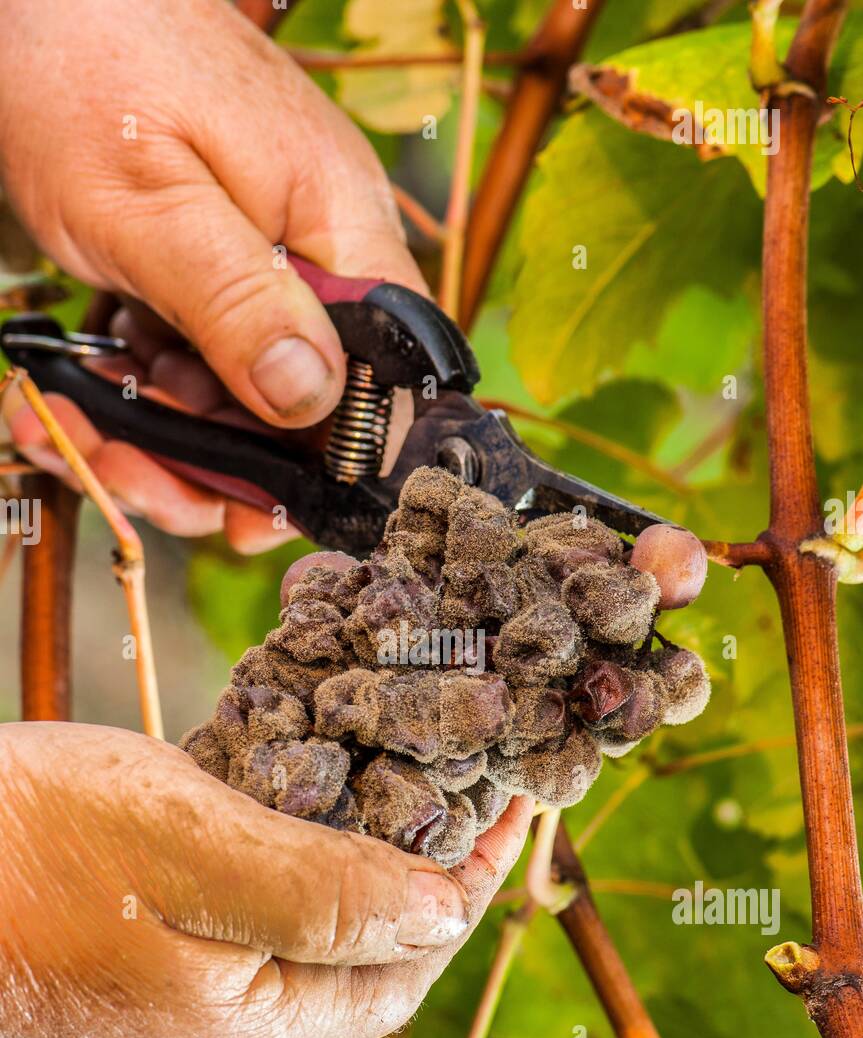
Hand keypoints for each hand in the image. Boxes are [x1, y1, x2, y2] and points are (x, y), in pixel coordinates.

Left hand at [0, 0, 423, 551]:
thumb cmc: (80, 57)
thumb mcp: (151, 202)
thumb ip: (238, 300)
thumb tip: (314, 399)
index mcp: (335, 226)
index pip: (384, 378)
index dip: (330, 464)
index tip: (254, 514)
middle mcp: (313, 250)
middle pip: (301, 405)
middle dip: (214, 461)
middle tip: (128, 477)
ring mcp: (257, 256)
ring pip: (237, 392)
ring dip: (157, 433)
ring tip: (72, 432)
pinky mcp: (204, 261)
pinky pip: (191, 353)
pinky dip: (132, 386)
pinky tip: (71, 393)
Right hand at [0, 723, 531, 1037]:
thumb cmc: (35, 846)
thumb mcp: (199, 853)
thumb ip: (330, 896)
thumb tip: (445, 909)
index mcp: (255, 1026)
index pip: (407, 959)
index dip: (471, 877)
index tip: (518, 798)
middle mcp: (230, 1029)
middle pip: (368, 947)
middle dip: (430, 861)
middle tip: (474, 775)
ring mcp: (186, 995)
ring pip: (314, 921)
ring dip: (367, 846)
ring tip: (411, 766)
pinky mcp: (150, 953)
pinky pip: (253, 905)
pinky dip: (295, 844)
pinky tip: (306, 783)